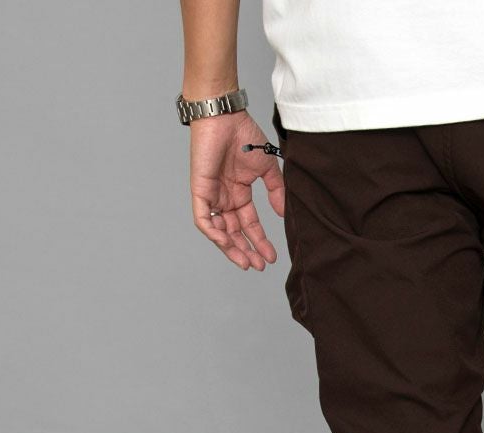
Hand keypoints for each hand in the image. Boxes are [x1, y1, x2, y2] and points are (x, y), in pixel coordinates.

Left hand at [188, 111, 285, 270]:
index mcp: (239, 194)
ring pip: (219, 231)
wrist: (224, 116)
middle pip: (234, 233)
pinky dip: (214, 233)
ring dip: (231, 248)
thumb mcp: (267, 168)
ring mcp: (211, 195)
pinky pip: (203, 219)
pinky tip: (227, 243)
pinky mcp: (199, 190)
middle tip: (259, 265)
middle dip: (246, 250)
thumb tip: (283, 214)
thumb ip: (276, 191)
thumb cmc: (242, 134)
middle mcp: (224, 198)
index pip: (249, 225)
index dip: (260, 241)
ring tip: (246, 261)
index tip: (272, 257)